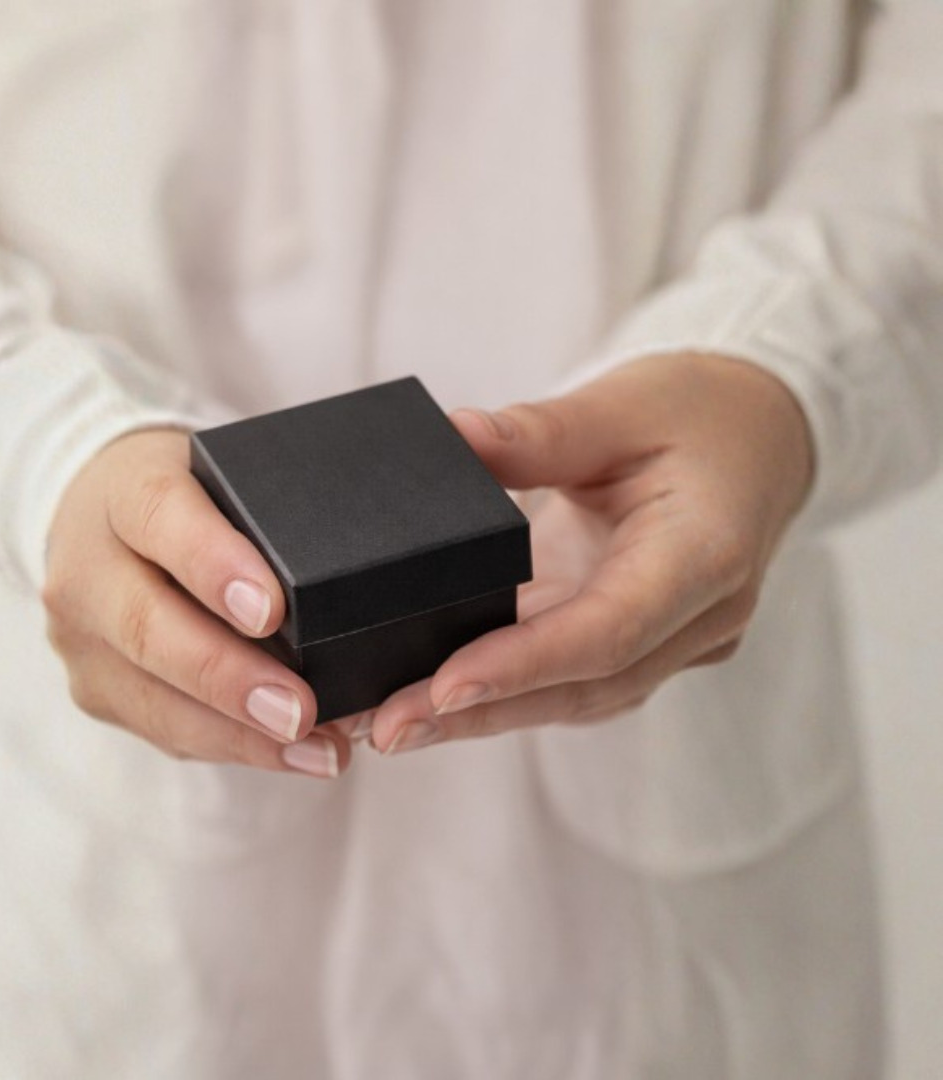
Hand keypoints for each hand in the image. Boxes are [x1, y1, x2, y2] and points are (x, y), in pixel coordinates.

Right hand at [42, 429, 351, 776]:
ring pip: (153, 697)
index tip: (271, 609)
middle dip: (229, 676)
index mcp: (122, 493)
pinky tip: (295, 755)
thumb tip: (350, 576)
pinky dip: (235, 747)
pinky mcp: (97, 691)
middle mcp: (87, 568)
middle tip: (300, 709)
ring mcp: (83, 639)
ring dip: (240, 733)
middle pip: (148, 627)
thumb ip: (267, 512)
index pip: (160, 517)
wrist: (103, 522)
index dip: (213, 565)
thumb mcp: (221, 479)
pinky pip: (165, 730)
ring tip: (316, 748)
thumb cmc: (190, 498)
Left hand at [368, 353, 813, 753]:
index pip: (610, 629)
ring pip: (573, 696)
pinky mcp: (639, 640)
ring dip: (483, 715)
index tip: (442, 687)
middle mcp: (698, 618)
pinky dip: (504, 691)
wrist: (758, 437)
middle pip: (582, 685)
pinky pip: (571, 679)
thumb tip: (453, 438)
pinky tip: (435, 699)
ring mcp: (672, 640)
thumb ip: (540, 432)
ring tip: (391, 724)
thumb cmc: (698, 414)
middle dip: (481, 712)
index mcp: (706, 555)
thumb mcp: (623, 404)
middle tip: (385, 729)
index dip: (525, 664)